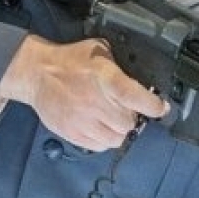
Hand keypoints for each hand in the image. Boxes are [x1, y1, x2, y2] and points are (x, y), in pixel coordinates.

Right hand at [0, 34, 168, 150]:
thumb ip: (122, 65)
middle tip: (127, 110)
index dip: (153, 105)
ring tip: (112, 119)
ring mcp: (82, 120)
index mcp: (104, 78)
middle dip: (132, 117)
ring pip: (116, 139)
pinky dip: (104, 140)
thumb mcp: (100, 50)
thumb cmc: (69, 61)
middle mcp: (94, 101)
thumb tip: (143, 79)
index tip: (160, 108)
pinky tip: (100, 126)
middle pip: (128, 123)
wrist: (37, 73)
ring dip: (119, 130)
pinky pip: (99, 147)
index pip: (135, 97)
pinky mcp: (72, 133)